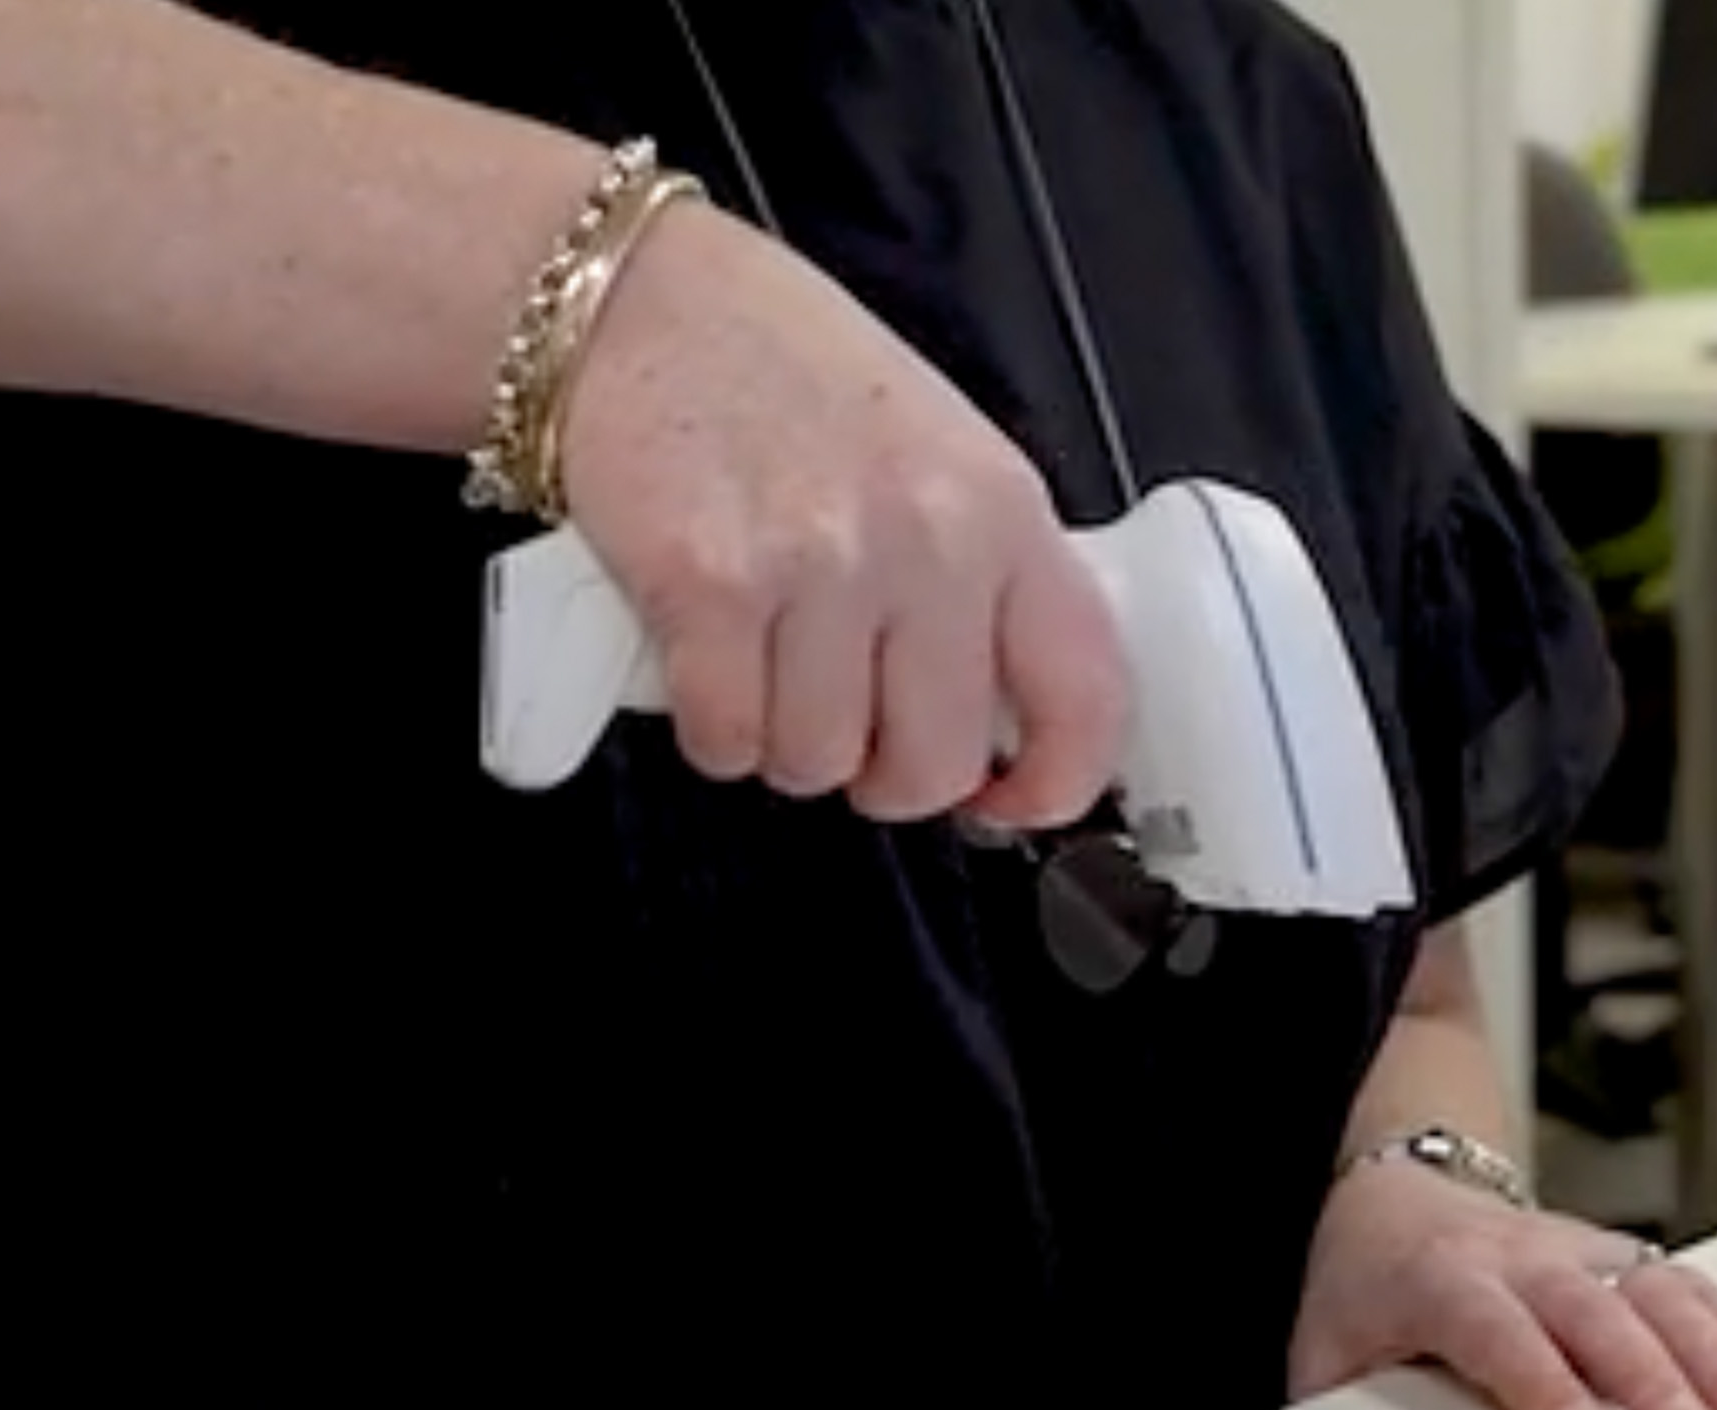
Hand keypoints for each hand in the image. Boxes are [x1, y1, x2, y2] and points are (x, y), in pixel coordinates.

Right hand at [553, 201, 1125, 827]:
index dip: (1054, 782)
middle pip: (933, 764)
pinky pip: (729, 739)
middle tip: (847, 719)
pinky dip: (712, 727)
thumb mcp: (934, 454)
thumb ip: (982, 579)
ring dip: (783, 740)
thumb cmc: (778, 374)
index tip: (1011, 801)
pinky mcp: (709, 587)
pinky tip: (706, 658)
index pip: (1084, 691)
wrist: (633, 300)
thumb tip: (1002, 720)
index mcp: (1000, 508)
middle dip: (882, 772)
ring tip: (764, 658)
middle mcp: (925, 538)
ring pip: (820, 763)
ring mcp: (818, 564)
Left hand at [1290, 1164, 1716, 1409]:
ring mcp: (1577, 1249)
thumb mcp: (1327, 1351)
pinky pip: (1686, 1282)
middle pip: (1592, 1310)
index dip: (1540, 1378)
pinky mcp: (1616, 1256)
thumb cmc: (1368, 1286)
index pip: (1496, 1328)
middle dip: (1646, 1373)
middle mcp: (1518, 1257)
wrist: (1397, 1198)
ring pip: (1653, 1289)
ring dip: (1708, 1349)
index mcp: (1440, 1280)